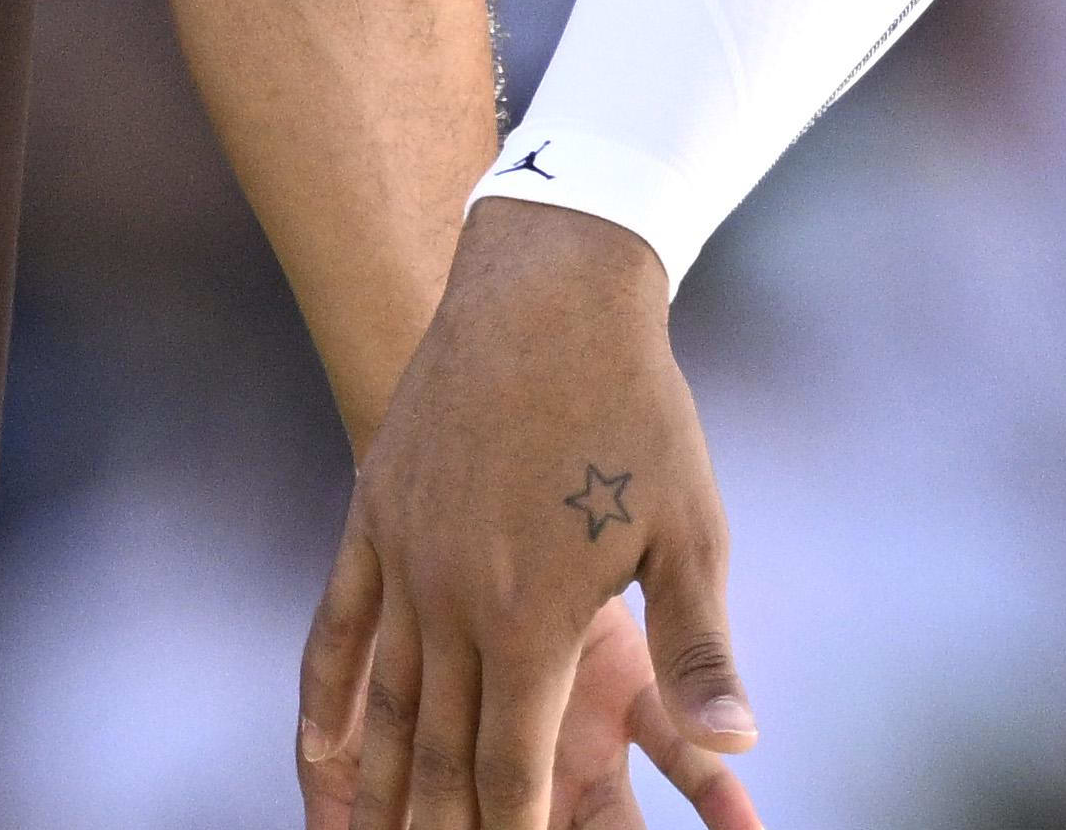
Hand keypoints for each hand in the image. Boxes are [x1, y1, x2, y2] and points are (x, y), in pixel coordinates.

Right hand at [304, 200, 755, 829]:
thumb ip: (700, 651)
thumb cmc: (639, 411)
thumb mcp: (692, 531)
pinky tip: (321, 766)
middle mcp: (452, 602)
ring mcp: (402, 561)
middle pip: (436, 758)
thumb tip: (744, 748)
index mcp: (534, 617)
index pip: (512, 771)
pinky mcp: (371, 518)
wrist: (549, 286)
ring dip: (379, 794)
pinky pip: (333, 635)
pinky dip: (323, 710)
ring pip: (382, 709)